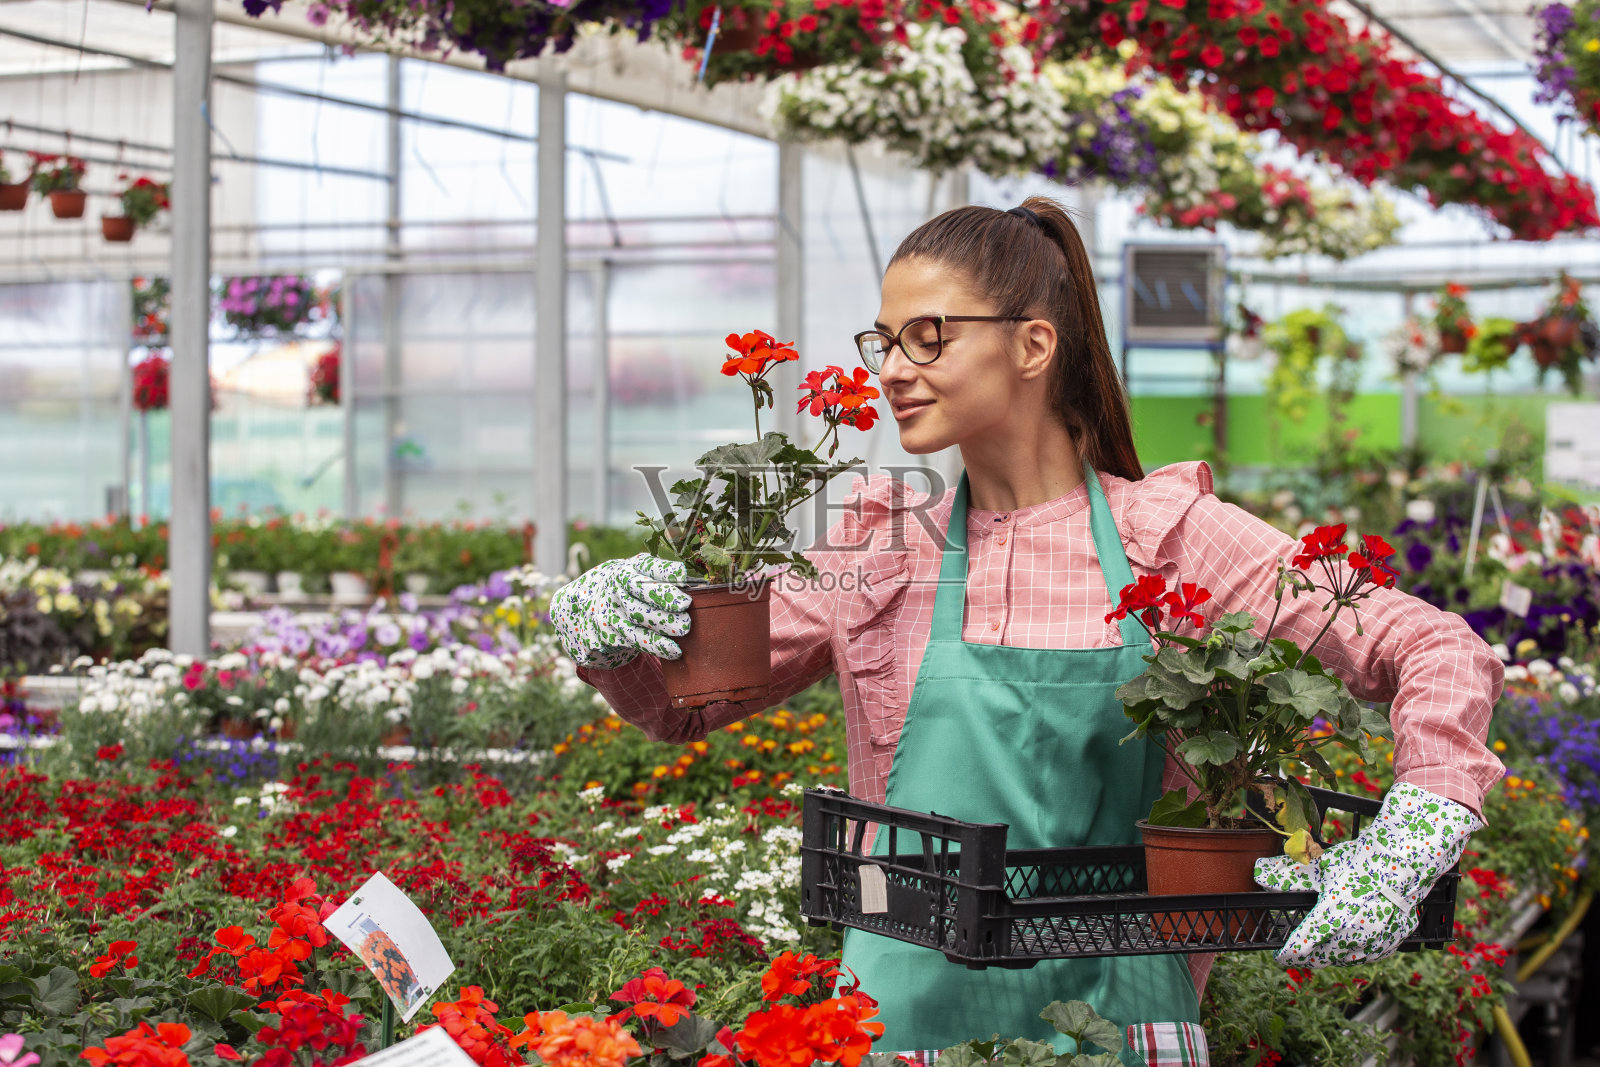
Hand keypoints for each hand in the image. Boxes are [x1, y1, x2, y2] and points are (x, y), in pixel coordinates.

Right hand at [549, 553, 691, 669]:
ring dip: (662, 624)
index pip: (646, 566)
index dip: (664, 570)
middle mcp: (615, 586)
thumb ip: (658, 577)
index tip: (683, 575)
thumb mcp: (634, 576)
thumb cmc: (624, 590)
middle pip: (638, 589)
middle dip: (662, 596)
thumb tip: (691, 584)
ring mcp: (609, 609)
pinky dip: (655, 645)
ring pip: (636, 617)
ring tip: (684, 628)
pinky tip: (673, 650)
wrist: (583, 610)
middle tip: (685, 604)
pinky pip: (634, 640)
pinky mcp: (608, 633)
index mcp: (627, 568)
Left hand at [1253, 781, 1482, 966]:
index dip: (1288, 954)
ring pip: (1345, 959)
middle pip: (1322, 956)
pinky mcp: (1392, 942)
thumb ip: (1289, 875)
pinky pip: (1367, 956)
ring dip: (1329, 957)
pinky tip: (1348, 949)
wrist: (1408, 862)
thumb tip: (1259, 874)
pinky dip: (1353, 954)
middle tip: (1298, 954)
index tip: (1279, 957)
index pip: (1303, 945)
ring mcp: (1376, 941)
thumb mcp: (1321, 866)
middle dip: (1307, 957)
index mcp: (1333, 915)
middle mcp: (1354, 934)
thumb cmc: (1362, 860)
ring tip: (1319, 953)